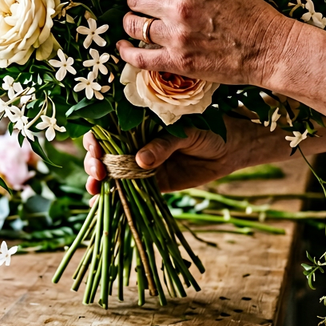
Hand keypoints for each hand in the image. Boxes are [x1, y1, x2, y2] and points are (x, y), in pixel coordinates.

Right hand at [83, 117, 275, 193]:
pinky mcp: (154, 182)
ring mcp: (143, 163)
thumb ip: (163, 144)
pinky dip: (114, 197)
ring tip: (95, 189)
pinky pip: (131, 190)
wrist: (230, 149)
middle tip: (99, 173)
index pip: (108, 129)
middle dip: (95, 163)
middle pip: (104, 152)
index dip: (96, 140)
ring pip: (113, 172)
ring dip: (99, 181)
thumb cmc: (209, 129)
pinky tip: (100, 203)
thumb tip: (140, 161)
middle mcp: (136, 142)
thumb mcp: (186, 131)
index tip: (96, 151)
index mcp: (139, 122)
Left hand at [117, 0, 293, 88]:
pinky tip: (123, 48)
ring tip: (137, 25)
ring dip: (131, 23)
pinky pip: (138, 57)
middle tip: (142, 5)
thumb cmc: (253, 16)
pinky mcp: (177, 62)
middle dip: (136, 0)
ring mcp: (175, 36)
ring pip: (132, 24)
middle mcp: (178, 7)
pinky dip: (126, 52)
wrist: (270, 48)